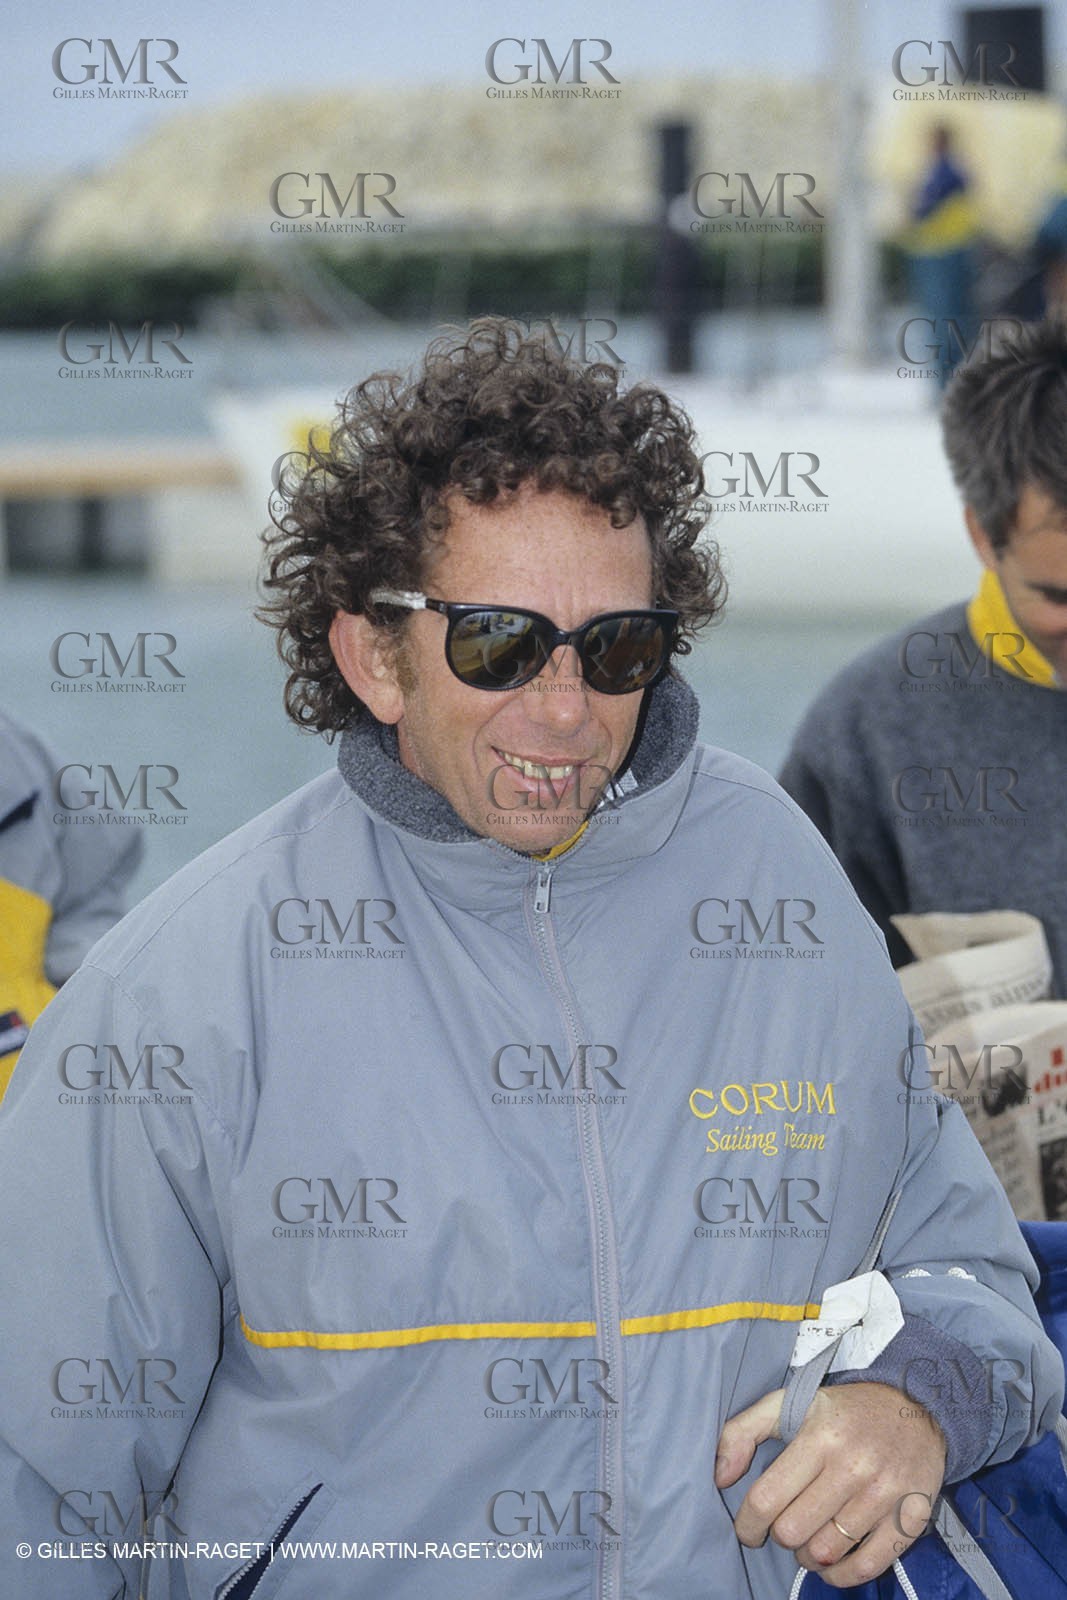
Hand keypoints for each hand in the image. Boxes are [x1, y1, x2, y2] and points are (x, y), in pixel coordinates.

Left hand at [715, 1381, 946, 1586]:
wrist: (917, 1407)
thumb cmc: (844, 1411)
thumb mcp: (791, 1402)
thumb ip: (743, 1430)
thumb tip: (719, 1476)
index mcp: (819, 1437)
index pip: (768, 1498)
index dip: (748, 1523)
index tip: (748, 1528)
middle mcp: (852, 1467)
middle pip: (794, 1531)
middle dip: (780, 1536)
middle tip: (785, 1525)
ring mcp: (883, 1496)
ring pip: (825, 1552)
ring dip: (808, 1555)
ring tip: (808, 1539)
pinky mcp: (910, 1519)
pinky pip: (866, 1567)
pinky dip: (840, 1576)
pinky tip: (831, 1563)